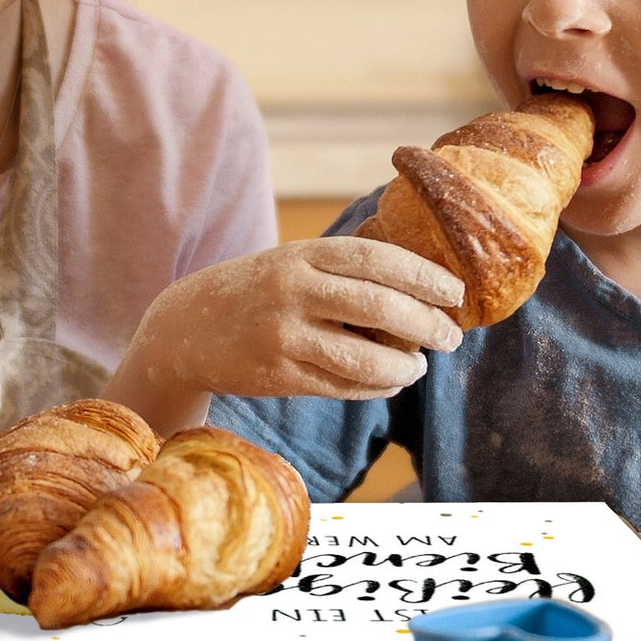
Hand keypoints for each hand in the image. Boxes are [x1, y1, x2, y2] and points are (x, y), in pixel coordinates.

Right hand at [104, 237, 464, 432]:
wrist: (186, 325)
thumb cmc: (257, 290)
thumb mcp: (292, 262)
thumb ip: (342, 271)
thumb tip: (420, 290)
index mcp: (302, 254)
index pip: (376, 258)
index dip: (422, 275)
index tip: (454, 292)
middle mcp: (292, 290)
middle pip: (378, 307)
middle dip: (425, 324)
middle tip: (450, 336)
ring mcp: (283, 335)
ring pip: (363, 357)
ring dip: (403, 366)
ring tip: (419, 367)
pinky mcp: (278, 375)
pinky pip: (341, 386)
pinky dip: (374, 387)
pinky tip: (389, 382)